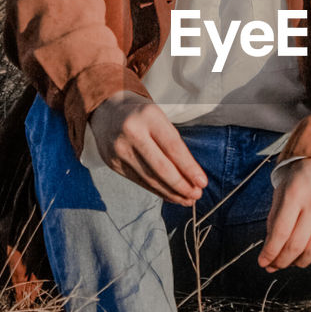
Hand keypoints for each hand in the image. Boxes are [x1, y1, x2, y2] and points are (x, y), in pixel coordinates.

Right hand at [89, 92, 207, 205]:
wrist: (107, 112)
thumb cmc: (142, 116)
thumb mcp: (160, 119)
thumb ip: (174, 144)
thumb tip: (192, 177)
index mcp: (148, 116)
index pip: (173, 147)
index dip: (189, 168)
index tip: (202, 182)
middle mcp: (131, 132)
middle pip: (160, 167)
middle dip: (181, 185)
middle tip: (196, 195)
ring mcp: (118, 149)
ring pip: (149, 178)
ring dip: (171, 192)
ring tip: (187, 199)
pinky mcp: (112, 163)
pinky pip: (139, 181)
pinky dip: (157, 190)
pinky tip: (170, 195)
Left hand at [258, 157, 310, 271]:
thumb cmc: (306, 172)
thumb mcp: (284, 187)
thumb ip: (275, 215)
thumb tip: (269, 247)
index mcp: (294, 195)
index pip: (279, 233)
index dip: (270, 253)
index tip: (263, 263)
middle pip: (296, 246)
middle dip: (282, 262)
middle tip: (276, 265)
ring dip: (301, 263)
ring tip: (294, 262)